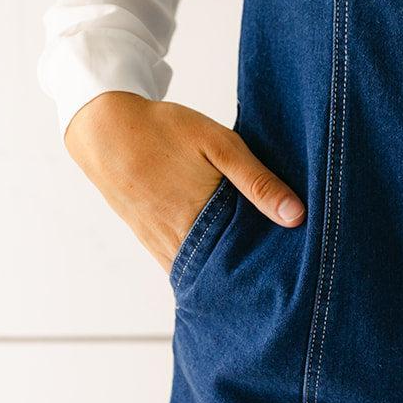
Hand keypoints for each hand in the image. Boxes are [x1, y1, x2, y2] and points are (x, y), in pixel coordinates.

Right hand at [63, 92, 304, 275]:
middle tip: (280, 269)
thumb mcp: (219, 145)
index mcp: (200, 220)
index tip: (295, 264)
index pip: (246, 261)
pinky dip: (202, 265)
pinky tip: (221, 257)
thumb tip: (296, 216)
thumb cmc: (165, 131)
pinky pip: (181, 265)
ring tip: (256, 264)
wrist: (105, 129)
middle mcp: (178, 242)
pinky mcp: (150, 240)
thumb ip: (258, 181)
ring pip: (202, 273)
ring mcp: (160, 244)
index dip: (271, 264)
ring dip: (226, 270)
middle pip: (224, 272)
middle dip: (251, 273)